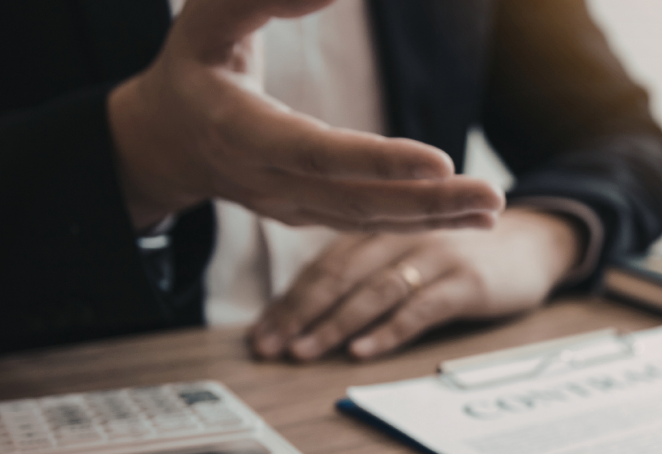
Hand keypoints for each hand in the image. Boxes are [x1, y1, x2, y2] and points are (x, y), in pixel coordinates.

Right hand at [107, 0, 502, 230]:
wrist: (167, 139)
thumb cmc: (194, 62)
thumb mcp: (209, 16)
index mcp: (239, 130)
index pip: (316, 152)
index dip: (377, 161)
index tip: (439, 161)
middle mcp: (267, 181)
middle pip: (356, 201)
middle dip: (427, 202)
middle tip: (491, 196)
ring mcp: (290, 207)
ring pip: (368, 222)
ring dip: (435, 219)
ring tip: (494, 207)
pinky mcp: (310, 216)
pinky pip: (370, 226)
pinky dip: (422, 224)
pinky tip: (470, 217)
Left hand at [249, 207, 580, 359]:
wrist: (537, 241)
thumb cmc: (466, 255)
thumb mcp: (412, 254)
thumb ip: (370, 273)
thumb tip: (315, 315)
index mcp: (382, 230)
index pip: (324, 266)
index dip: (289, 300)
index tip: (261, 334)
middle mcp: (403, 236)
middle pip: (340, 276)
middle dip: (299, 314)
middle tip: (268, 347)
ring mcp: (436, 256)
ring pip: (373, 291)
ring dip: (334, 325)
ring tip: (303, 352)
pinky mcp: (466, 280)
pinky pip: (419, 307)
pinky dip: (387, 330)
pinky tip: (361, 351)